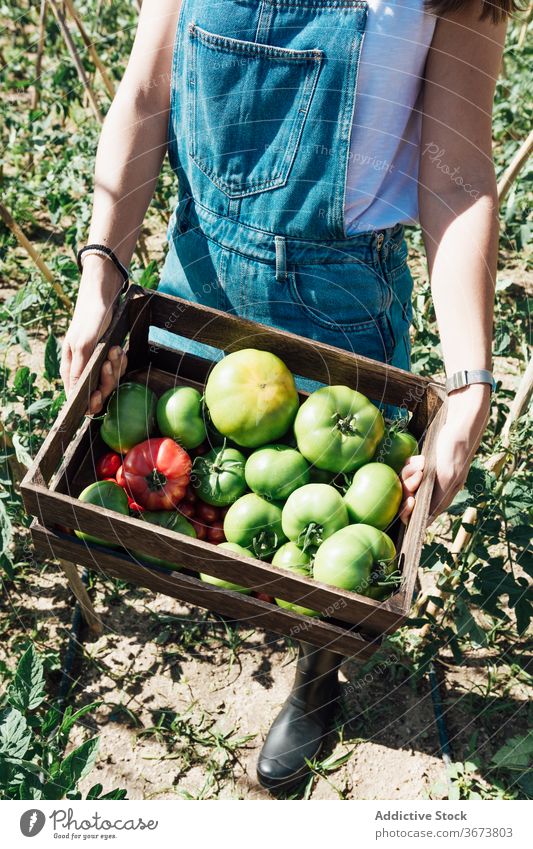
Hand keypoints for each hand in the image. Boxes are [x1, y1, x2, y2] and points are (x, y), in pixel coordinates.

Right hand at [60, 256, 127, 413]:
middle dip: (107, 379)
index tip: (100, 393)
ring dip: (116, 367)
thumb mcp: (83, 345)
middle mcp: (82, 368)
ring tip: (116, 349)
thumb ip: (79, 371)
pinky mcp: (108, 356)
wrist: (103, 296)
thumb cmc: (90, 319)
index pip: (78, 397)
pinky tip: (122, 350)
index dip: (90, 401)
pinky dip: (121, 361)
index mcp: (70, 368)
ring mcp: (95, 362)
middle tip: (110, 362)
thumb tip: (74, 395)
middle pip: (97, 390)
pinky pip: (118, 368)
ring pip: (109, 379)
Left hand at [399, 384, 490, 523]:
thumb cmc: (455, 448)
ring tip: (420, 462)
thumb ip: (437, 498)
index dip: (409, 512)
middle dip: (410, 485)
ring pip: (408, 484)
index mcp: (443, 498)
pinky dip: (411, 465)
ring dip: (410, 473)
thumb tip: (425, 521)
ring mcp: (430, 478)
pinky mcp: (426, 466)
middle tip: (419, 472)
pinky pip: (409, 471)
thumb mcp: (447, 475)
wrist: (460, 422)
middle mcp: (436, 491)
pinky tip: (418, 458)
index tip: (408, 499)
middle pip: (410, 498)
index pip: (420, 517)